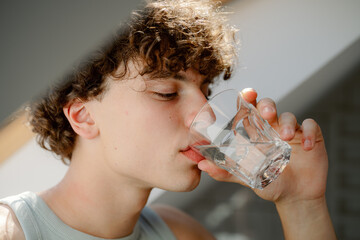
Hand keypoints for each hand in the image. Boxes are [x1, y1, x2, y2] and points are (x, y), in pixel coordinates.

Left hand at [197, 88, 328, 204]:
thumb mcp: (246, 177)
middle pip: (269, 106)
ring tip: (285, 137)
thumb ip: (225, 171)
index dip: (248, 98)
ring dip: (287, 123)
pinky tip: (305, 146)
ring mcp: (292, 131)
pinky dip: (309, 133)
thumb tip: (203, 165)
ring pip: (289, 115)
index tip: (247, 94)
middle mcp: (272, 128)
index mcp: (256, 132)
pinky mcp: (311, 137)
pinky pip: (312, 126)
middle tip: (267, 114)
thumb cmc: (269, 182)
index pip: (250, 109)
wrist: (294, 197)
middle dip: (267, 105)